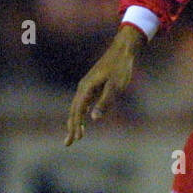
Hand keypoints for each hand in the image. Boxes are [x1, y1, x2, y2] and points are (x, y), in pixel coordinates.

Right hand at [66, 24, 146, 144]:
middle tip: (69, 143)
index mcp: (86, 88)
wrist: (124, 49)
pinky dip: (82, 112)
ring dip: (76, 121)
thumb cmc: (121, 67)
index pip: (77, 111)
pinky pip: (84, 101)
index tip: (76, 139)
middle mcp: (83, 87)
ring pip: (78, 106)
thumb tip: (93, 118)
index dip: (75, 125)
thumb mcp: (116, 86)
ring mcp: (88, 85)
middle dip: (71, 126)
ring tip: (76, 135)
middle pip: (74, 110)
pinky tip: (85, 118)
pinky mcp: (94, 84)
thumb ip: (105, 102)